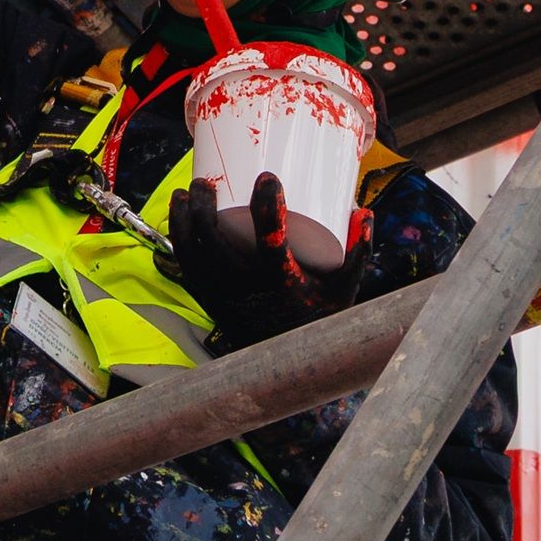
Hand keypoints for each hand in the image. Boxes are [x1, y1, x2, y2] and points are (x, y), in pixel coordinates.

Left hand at [168, 171, 357, 341]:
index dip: (267, 206)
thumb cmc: (316, 320)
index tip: (267, 177)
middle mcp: (247, 289)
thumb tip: (363, 211)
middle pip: (214, 241)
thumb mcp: (343, 288)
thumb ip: (357, 250)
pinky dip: (178, 238)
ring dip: (184, 218)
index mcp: (281, 282)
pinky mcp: (210, 299)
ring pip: (192, 251)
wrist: (288, 363)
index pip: (270, 240)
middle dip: (204, 205)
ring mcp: (223, 295)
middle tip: (208, 182)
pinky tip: (177, 217)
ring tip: (185, 192)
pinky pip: (186, 266)